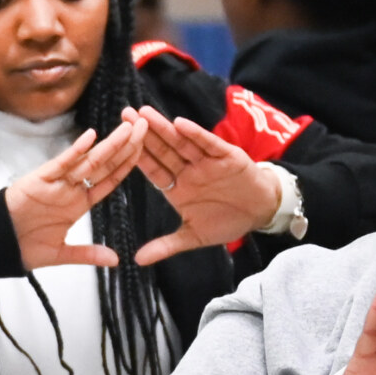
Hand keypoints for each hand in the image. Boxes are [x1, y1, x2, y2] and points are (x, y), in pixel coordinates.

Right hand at [3, 117, 142, 270]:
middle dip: (125, 146)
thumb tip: (115, 260)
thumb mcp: (61, 253)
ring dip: (109, 144)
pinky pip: (60, 164)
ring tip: (128, 127)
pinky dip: (74, 151)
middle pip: (104, 165)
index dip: (127, 165)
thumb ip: (88, 254)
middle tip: (145, 126)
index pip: (108, 180)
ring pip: (88, 161)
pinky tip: (90, 137)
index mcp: (78, 204)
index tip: (144, 149)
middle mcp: (70, 189)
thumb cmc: (22, 246)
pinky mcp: (38, 179)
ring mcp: (56, 183)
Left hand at [129, 108, 281, 264]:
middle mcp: (189, 170)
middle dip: (143, 133)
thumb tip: (138, 261)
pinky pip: (208, 144)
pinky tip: (180, 124)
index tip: (115, 144)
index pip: (153, 169)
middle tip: (124, 114)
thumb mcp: (194, 236)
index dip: (135, 156)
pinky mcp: (227, 156)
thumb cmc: (227, 220)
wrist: (260, 213)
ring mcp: (206, 161)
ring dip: (164, 127)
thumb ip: (166, 245)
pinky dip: (196, 134)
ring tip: (144, 113)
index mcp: (177, 186)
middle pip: (163, 149)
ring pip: (181, 142)